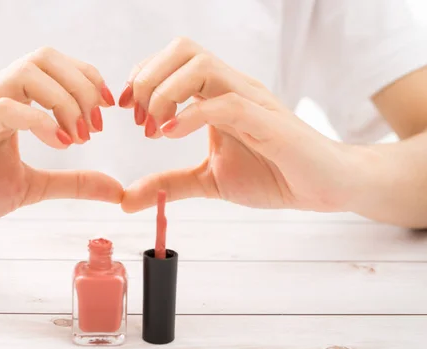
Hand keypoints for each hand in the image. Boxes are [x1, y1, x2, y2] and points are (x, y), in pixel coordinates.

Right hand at [0, 48, 122, 236]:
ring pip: (24, 74)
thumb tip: (115, 187)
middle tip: (96, 125)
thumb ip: (72, 182)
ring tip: (78, 136)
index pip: (53, 64)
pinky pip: (2, 108)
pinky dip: (38, 121)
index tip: (107, 109)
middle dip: (81, 86)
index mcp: (8, 100)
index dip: (87, 78)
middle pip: (43, 58)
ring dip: (63, 101)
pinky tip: (59, 144)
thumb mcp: (33, 187)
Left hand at [120, 37, 364, 212]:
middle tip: (138, 118)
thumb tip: (126, 199)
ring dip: (165, 92)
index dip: (141, 77)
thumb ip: (168, 183)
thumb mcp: (207, 181)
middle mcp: (231, 87)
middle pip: (181, 49)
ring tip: (155, 128)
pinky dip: (191, 115)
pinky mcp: (267, 120)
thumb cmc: (272, 174)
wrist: (322, 187)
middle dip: (148, 78)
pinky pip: (225, 102)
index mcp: (216, 94)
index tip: (126, 109)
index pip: (171, 61)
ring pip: (200, 64)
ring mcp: (250, 99)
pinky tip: (172, 134)